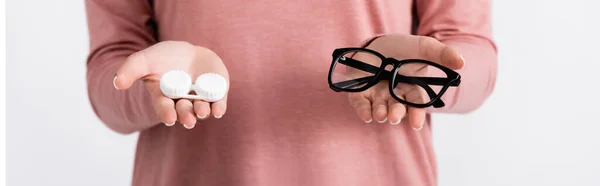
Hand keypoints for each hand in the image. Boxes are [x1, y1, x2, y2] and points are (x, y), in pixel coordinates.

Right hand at [112, 41, 229, 128]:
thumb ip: (130, 70)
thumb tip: (117, 83)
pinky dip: (219, 107)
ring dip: (202, 112)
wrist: (188, 53)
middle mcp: (182, 102)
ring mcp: (200, 98)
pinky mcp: (216, 93)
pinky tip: (218, 110)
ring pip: (202, 109)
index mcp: (164, 98)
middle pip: (184, 111)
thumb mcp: (144, 60)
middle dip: (186, 116)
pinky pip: (218, 103)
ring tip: (201, 111)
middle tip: (187, 120)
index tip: (169, 118)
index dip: (166, 113)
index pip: (164, 108)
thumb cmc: (163, 59)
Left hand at [348, 34, 463, 129]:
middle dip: (396, 114)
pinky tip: (366, 115)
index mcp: (411, 89)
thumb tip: (462, 63)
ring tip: (381, 114)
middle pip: (397, 109)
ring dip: (380, 113)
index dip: (416, 115)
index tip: (416, 124)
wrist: (378, 42)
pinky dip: (363, 111)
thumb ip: (443, 54)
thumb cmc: (404, 48)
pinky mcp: (359, 93)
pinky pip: (360, 104)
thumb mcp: (425, 47)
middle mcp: (394, 96)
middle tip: (394, 117)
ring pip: (379, 109)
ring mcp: (376, 95)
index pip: (416, 105)